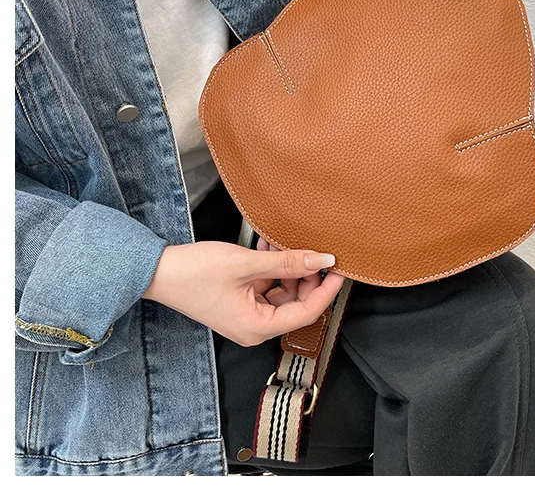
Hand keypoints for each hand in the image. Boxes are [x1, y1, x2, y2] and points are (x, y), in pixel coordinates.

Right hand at [142, 240, 343, 346]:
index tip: (340, 270)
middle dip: (305, 275)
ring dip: (287, 267)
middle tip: (311, 250)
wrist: (159, 272)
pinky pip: (266, 286)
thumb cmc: (196, 272)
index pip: (307, 312)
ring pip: (283, 292)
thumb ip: (288, 262)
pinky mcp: (239, 302)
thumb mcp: (247, 264)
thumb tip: (322, 260)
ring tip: (282, 243)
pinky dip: (271, 268)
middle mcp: (254, 327)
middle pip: (296, 303)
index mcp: (257, 327)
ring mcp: (246, 315)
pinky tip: (267, 246)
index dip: (327, 290)